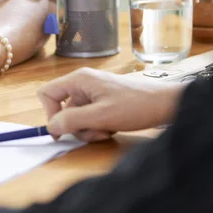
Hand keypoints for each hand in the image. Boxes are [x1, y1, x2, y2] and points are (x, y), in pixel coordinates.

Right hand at [37, 68, 184, 141]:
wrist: (166, 105)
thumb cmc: (136, 106)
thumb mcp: (101, 117)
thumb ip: (72, 120)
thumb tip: (51, 127)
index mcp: (79, 80)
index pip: (47, 93)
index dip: (49, 113)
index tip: (63, 129)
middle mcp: (84, 84)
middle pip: (63, 109)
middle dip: (77, 126)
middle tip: (96, 131)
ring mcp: (94, 93)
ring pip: (77, 117)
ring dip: (89, 129)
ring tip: (108, 130)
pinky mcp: (103, 101)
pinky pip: (90, 117)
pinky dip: (98, 126)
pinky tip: (112, 128)